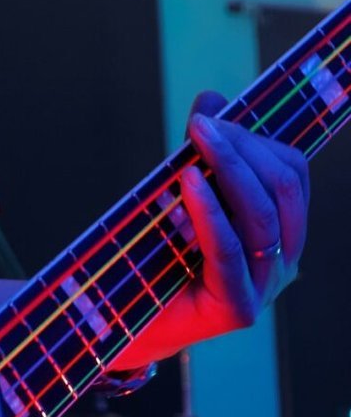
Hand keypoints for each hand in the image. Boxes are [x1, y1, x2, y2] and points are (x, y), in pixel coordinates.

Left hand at [119, 92, 308, 365]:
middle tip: (201, 124)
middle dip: (243, 147)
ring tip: (194, 139)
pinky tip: (188, 181)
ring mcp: (264, 288)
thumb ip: (199, 151)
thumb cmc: (156, 251)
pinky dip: (211, 211)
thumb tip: (213, 98)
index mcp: (280, 231)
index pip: (293, 174)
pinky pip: (231, 252)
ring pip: (264, 217)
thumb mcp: (180, 192)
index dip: (257, 138)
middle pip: (284, 189)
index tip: (213, 115)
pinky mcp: (237, 311)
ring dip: (228, 167)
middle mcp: (282, 261)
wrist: (124, 318)